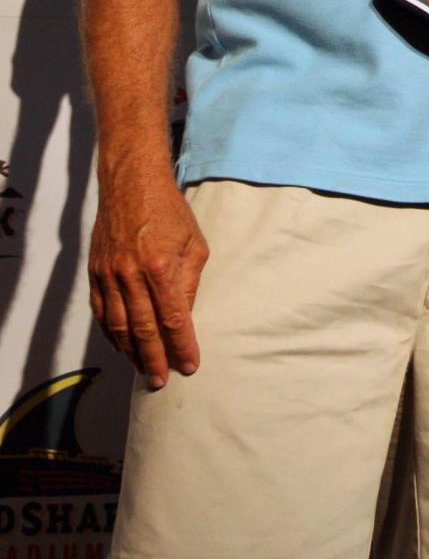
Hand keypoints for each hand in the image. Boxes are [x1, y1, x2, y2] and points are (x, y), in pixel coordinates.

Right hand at [88, 168, 208, 388]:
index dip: (182, 346)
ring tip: (145, 371)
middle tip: (163, 381)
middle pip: (143, 329)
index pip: (173, 318)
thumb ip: (190, 281)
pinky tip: (122, 348)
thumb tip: (184, 316)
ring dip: (132, 353)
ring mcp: (109, 275)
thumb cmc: (170, 212)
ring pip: (118, 326)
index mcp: (160, 266)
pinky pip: (102, 313)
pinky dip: (112, 335)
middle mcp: (131, 275)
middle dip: (155, 359)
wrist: (131, 185)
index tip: (190, 365)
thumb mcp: (195, 243)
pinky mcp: (95, 274)